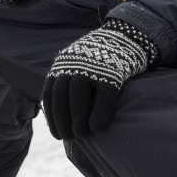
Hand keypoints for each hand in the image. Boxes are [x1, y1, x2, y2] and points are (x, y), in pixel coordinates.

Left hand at [42, 19, 157, 138]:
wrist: (126, 38)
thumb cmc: (101, 60)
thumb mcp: (78, 64)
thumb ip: (69, 83)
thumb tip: (64, 117)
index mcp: (62, 64)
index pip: (50, 94)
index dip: (52, 117)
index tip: (57, 134)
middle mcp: (73, 65)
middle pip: (61, 97)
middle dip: (62, 121)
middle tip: (69, 138)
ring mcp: (93, 68)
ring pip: (78, 98)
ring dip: (77, 120)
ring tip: (82, 135)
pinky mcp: (113, 73)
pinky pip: (103, 97)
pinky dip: (99, 114)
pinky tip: (98, 128)